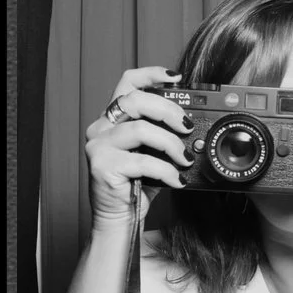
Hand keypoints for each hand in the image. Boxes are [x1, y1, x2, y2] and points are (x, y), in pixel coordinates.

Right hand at [85, 67, 194, 227]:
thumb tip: (193, 126)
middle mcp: (101, 127)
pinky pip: (142, 161)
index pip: (127, 83)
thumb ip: (163, 134)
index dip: (151, 74)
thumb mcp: (152, 153)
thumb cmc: (137, 184)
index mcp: (113, 118)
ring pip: (140, 129)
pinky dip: (165, 170)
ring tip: (185, 158)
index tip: (176, 77)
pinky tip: (176, 179)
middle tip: (187, 126)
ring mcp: (98, 145)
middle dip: (168, 109)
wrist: (118, 218)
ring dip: (170, 143)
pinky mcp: (102, 166)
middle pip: (135, 100)